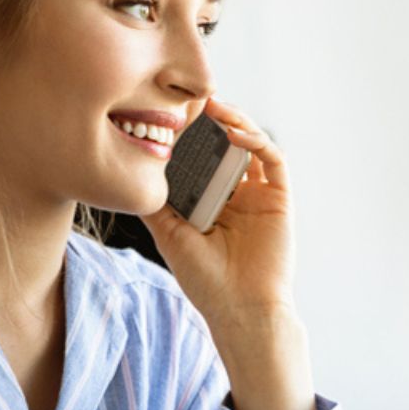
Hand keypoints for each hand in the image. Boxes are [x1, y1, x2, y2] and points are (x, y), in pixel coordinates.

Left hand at [138, 97, 294, 325]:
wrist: (240, 310)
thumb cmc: (206, 281)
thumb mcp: (170, 236)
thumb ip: (155, 205)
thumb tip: (129, 174)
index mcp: (209, 202)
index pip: (200, 157)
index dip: (188, 134)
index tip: (169, 112)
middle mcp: (235, 194)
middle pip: (224, 145)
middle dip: (210, 121)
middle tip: (191, 99)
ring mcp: (258, 195)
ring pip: (250, 145)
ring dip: (234, 122)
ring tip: (213, 108)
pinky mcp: (279, 198)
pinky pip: (272, 159)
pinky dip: (256, 141)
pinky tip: (235, 135)